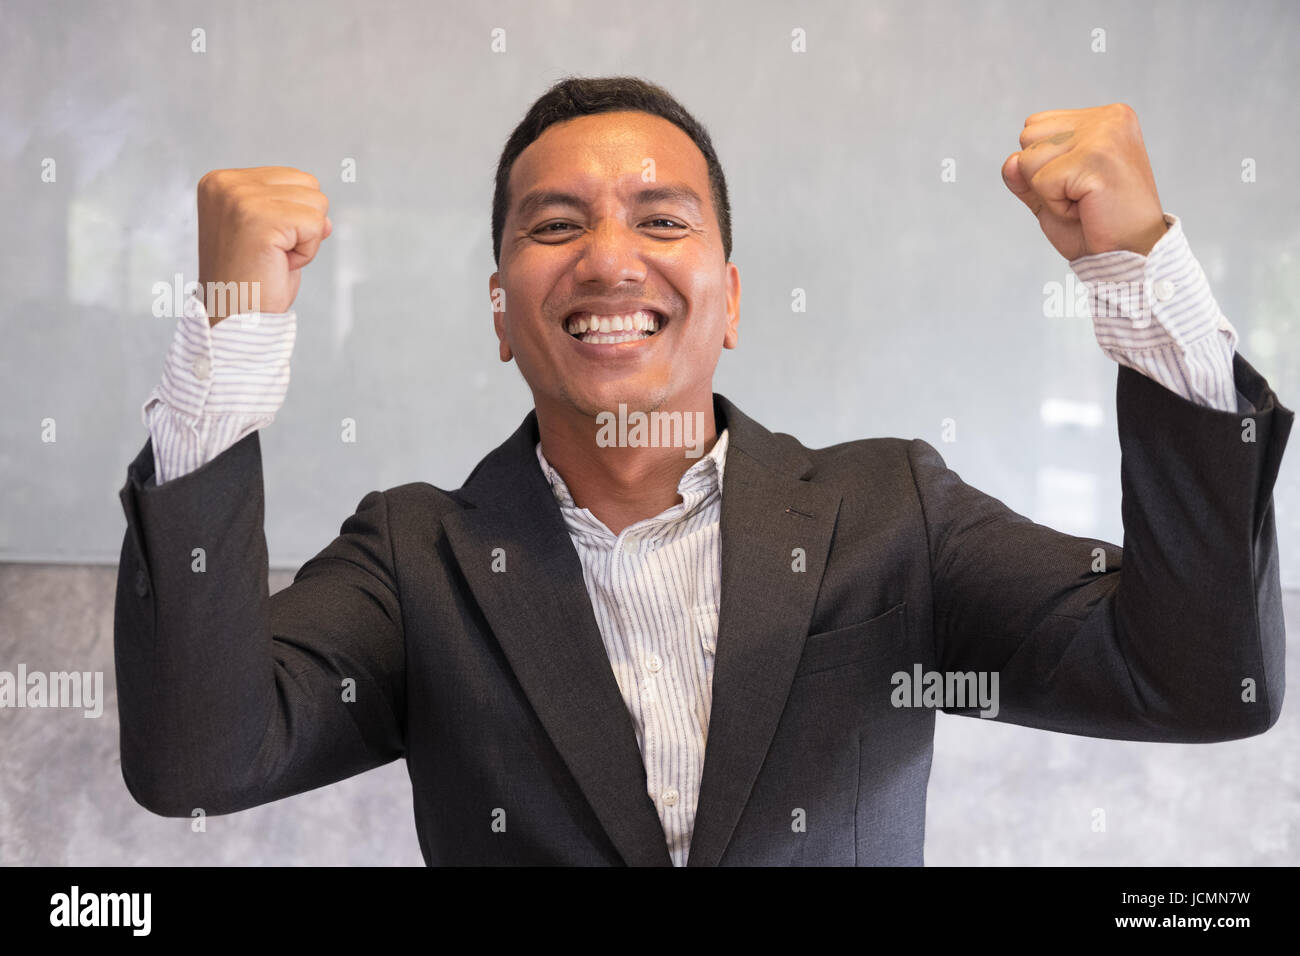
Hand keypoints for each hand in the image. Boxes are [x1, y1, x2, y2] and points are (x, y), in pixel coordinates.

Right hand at [196, 166, 331, 323]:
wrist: (236, 319)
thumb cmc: (251, 282)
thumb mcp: (269, 234)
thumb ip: (292, 210)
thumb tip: (326, 219)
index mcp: (221, 181)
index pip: (293, 177)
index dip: (293, 217)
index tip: (263, 242)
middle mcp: (226, 184)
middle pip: (309, 184)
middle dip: (302, 224)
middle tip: (271, 252)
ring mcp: (240, 199)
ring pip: (317, 203)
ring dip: (305, 239)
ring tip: (274, 257)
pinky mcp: (260, 219)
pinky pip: (316, 226)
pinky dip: (307, 252)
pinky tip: (279, 264)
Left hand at [1001, 103, 1167, 259]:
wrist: (1130, 254)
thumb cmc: (1096, 225)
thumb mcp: (1051, 195)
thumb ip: (1025, 174)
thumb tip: (1010, 161)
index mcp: (1104, 117)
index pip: (1034, 126)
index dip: (1044, 166)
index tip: (1080, 184)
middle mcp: (1109, 118)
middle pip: (1028, 137)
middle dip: (1042, 177)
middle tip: (1082, 196)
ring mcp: (1105, 134)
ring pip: (1028, 158)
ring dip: (1048, 193)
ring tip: (1084, 201)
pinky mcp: (1097, 158)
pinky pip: (1041, 182)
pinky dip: (1056, 206)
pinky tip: (1086, 209)